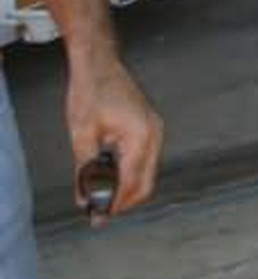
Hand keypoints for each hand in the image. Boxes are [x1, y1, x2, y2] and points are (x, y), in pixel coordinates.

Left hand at [67, 58, 162, 219]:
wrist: (99, 62)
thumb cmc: (92, 90)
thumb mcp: (82, 135)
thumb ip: (86, 171)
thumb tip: (85, 199)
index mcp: (141, 137)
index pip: (132, 185)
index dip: (115, 205)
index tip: (98, 217)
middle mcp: (154, 135)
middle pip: (145, 184)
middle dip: (123, 201)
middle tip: (99, 211)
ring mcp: (154, 130)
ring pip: (146, 173)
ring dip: (125, 187)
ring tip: (100, 193)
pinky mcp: (149, 127)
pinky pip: (144, 159)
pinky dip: (129, 171)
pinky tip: (108, 173)